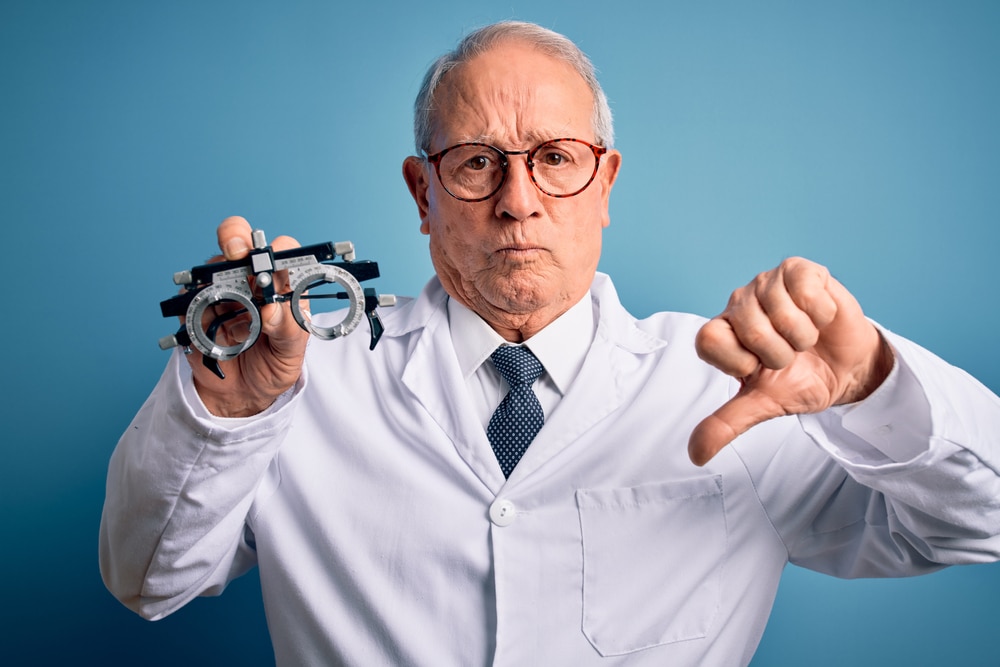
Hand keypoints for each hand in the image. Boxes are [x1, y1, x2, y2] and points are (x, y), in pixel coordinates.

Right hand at [185, 216, 309, 416]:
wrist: (242, 394)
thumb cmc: (273, 365)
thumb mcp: (291, 353)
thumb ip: (289, 330)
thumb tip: (273, 310)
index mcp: (281, 284)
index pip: (283, 251)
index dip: (279, 250)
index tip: (275, 263)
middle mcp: (250, 280)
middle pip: (239, 241)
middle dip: (235, 237)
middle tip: (236, 251)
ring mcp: (219, 290)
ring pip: (211, 267)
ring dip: (218, 285)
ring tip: (233, 322)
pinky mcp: (194, 307)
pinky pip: (188, 297)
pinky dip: (197, 310)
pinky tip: (213, 334)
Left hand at [689, 257, 893, 465]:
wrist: (848, 369)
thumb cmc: (801, 380)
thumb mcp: (763, 405)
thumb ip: (727, 423)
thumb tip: (695, 454)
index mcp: (722, 332)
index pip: (708, 341)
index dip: (740, 361)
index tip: (759, 369)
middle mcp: (739, 304)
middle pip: (751, 330)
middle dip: (780, 354)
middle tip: (790, 355)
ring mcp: (767, 283)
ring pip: (782, 312)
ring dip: (803, 335)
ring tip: (806, 338)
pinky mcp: (798, 270)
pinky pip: (806, 291)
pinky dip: (821, 313)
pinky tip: (821, 317)